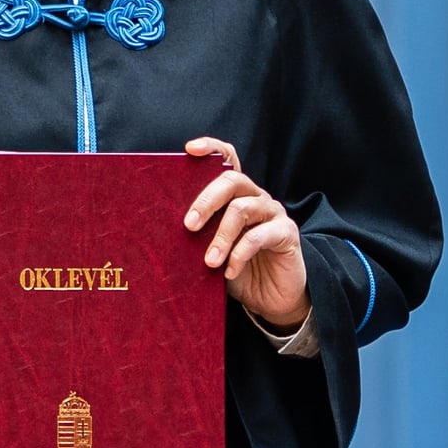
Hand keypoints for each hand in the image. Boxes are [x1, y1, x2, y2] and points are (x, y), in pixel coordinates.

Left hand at [185, 138, 310, 334]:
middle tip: (189, 225)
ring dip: (221, 235)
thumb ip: (198, 236)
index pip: (228, 159)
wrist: (270, 300)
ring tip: (209, 261)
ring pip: (242, 209)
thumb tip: (160, 232)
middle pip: (231, 180)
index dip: (212, 148)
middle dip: (206, 200)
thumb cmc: (237, 270)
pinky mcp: (287, 233)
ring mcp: (273, 213)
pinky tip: (229, 272)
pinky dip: (239, 254)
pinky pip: (259, 236)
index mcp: (237, 195)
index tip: (190, 149)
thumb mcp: (212, 251)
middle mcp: (256, 197)